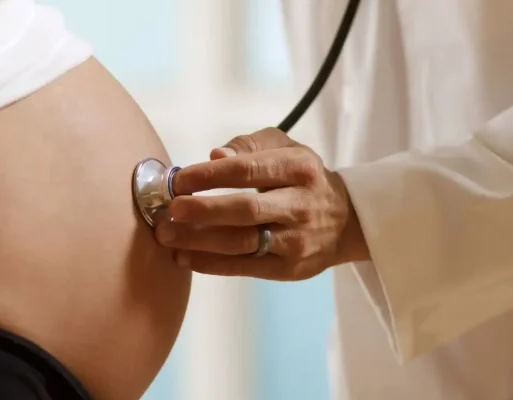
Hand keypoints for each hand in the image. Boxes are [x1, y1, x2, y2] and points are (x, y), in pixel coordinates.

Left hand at [157, 128, 368, 280]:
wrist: (345, 220)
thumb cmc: (301, 178)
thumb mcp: (284, 147)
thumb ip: (248, 145)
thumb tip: (215, 155)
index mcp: (299, 168)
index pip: (247, 170)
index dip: (208, 175)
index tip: (178, 180)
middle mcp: (301, 205)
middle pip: (245, 209)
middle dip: (202, 210)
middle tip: (170, 210)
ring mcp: (297, 240)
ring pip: (242, 243)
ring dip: (198, 241)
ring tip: (166, 235)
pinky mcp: (289, 269)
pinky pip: (244, 268)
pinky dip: (210, 264)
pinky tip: (184, 258)